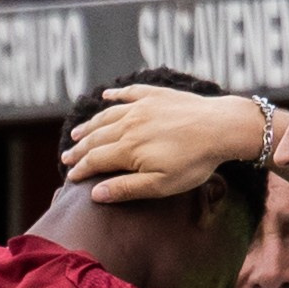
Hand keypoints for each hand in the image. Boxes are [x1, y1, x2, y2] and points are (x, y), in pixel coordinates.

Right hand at [63, 83, 268, 200]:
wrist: (222, 127)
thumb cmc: (194, 162)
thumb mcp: (161, 184)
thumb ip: (126, 188)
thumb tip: (95, 194)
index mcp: (128, 149)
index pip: (95, 160)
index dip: (80, 169)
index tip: (70, 177)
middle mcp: (128, 125)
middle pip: (96, 138)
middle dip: (79, 149)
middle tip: (66, 157)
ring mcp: (142, 107)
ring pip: (108, 116)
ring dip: (90, 125)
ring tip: (78, 133)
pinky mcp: (157, 95)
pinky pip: (129, 93)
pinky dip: (116, 94)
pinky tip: (107, 95)